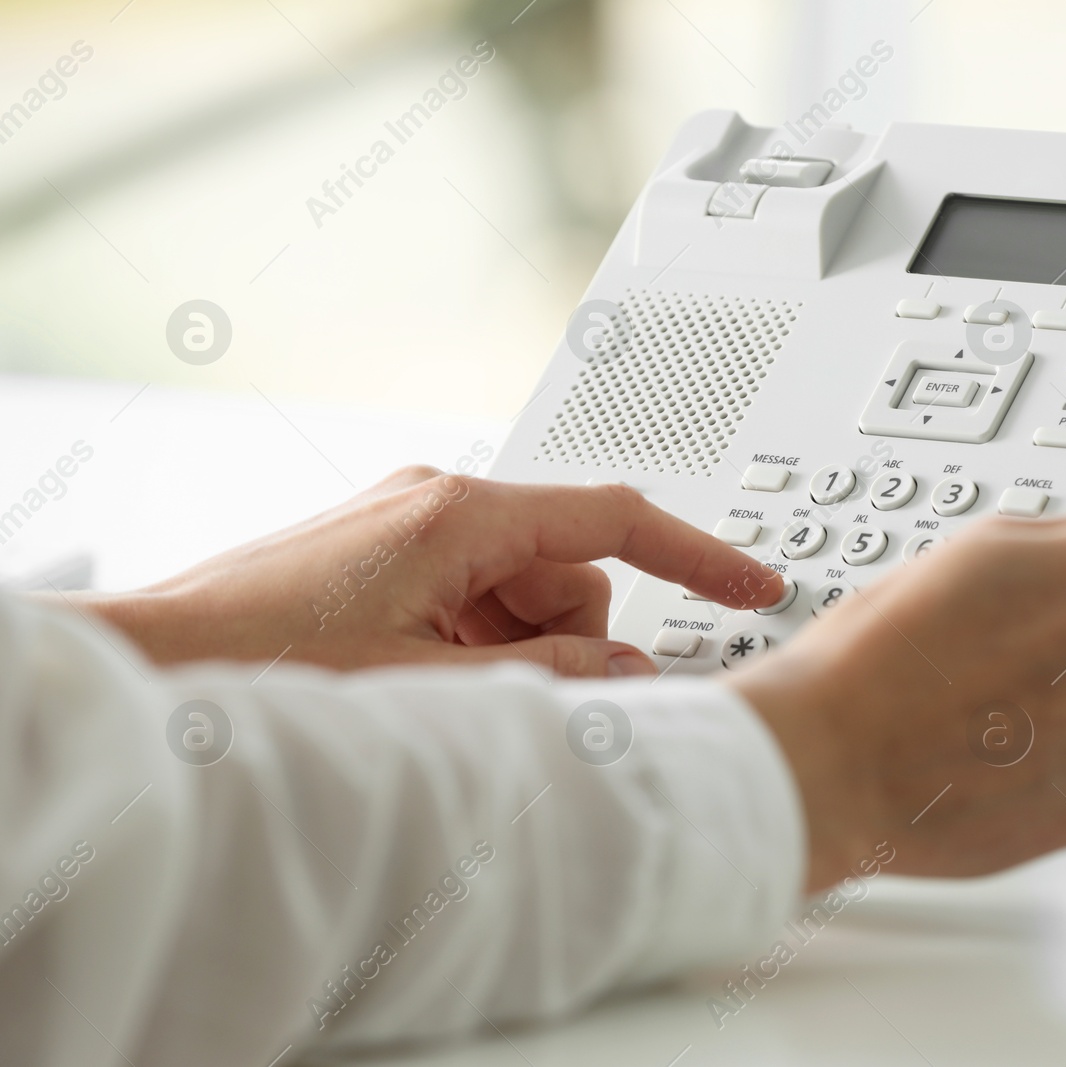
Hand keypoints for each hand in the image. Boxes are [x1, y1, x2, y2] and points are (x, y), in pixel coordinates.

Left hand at [65, 467, 781, 675]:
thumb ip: (551, 674)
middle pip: (573, 566)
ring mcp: (414, 526)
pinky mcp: (393, 554)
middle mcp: (442, 503)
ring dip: (522, 644)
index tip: (751, 584)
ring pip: (528, 587)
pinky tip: (431, 678)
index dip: (698, 555)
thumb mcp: (432, 681)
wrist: (159, 658)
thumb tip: (634, 672)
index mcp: (461, 513)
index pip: (616, 518)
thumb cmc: (264, 658)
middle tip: (523, 692)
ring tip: (451, 690)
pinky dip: (483, 639)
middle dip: (573, 634)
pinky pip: (480, 593)